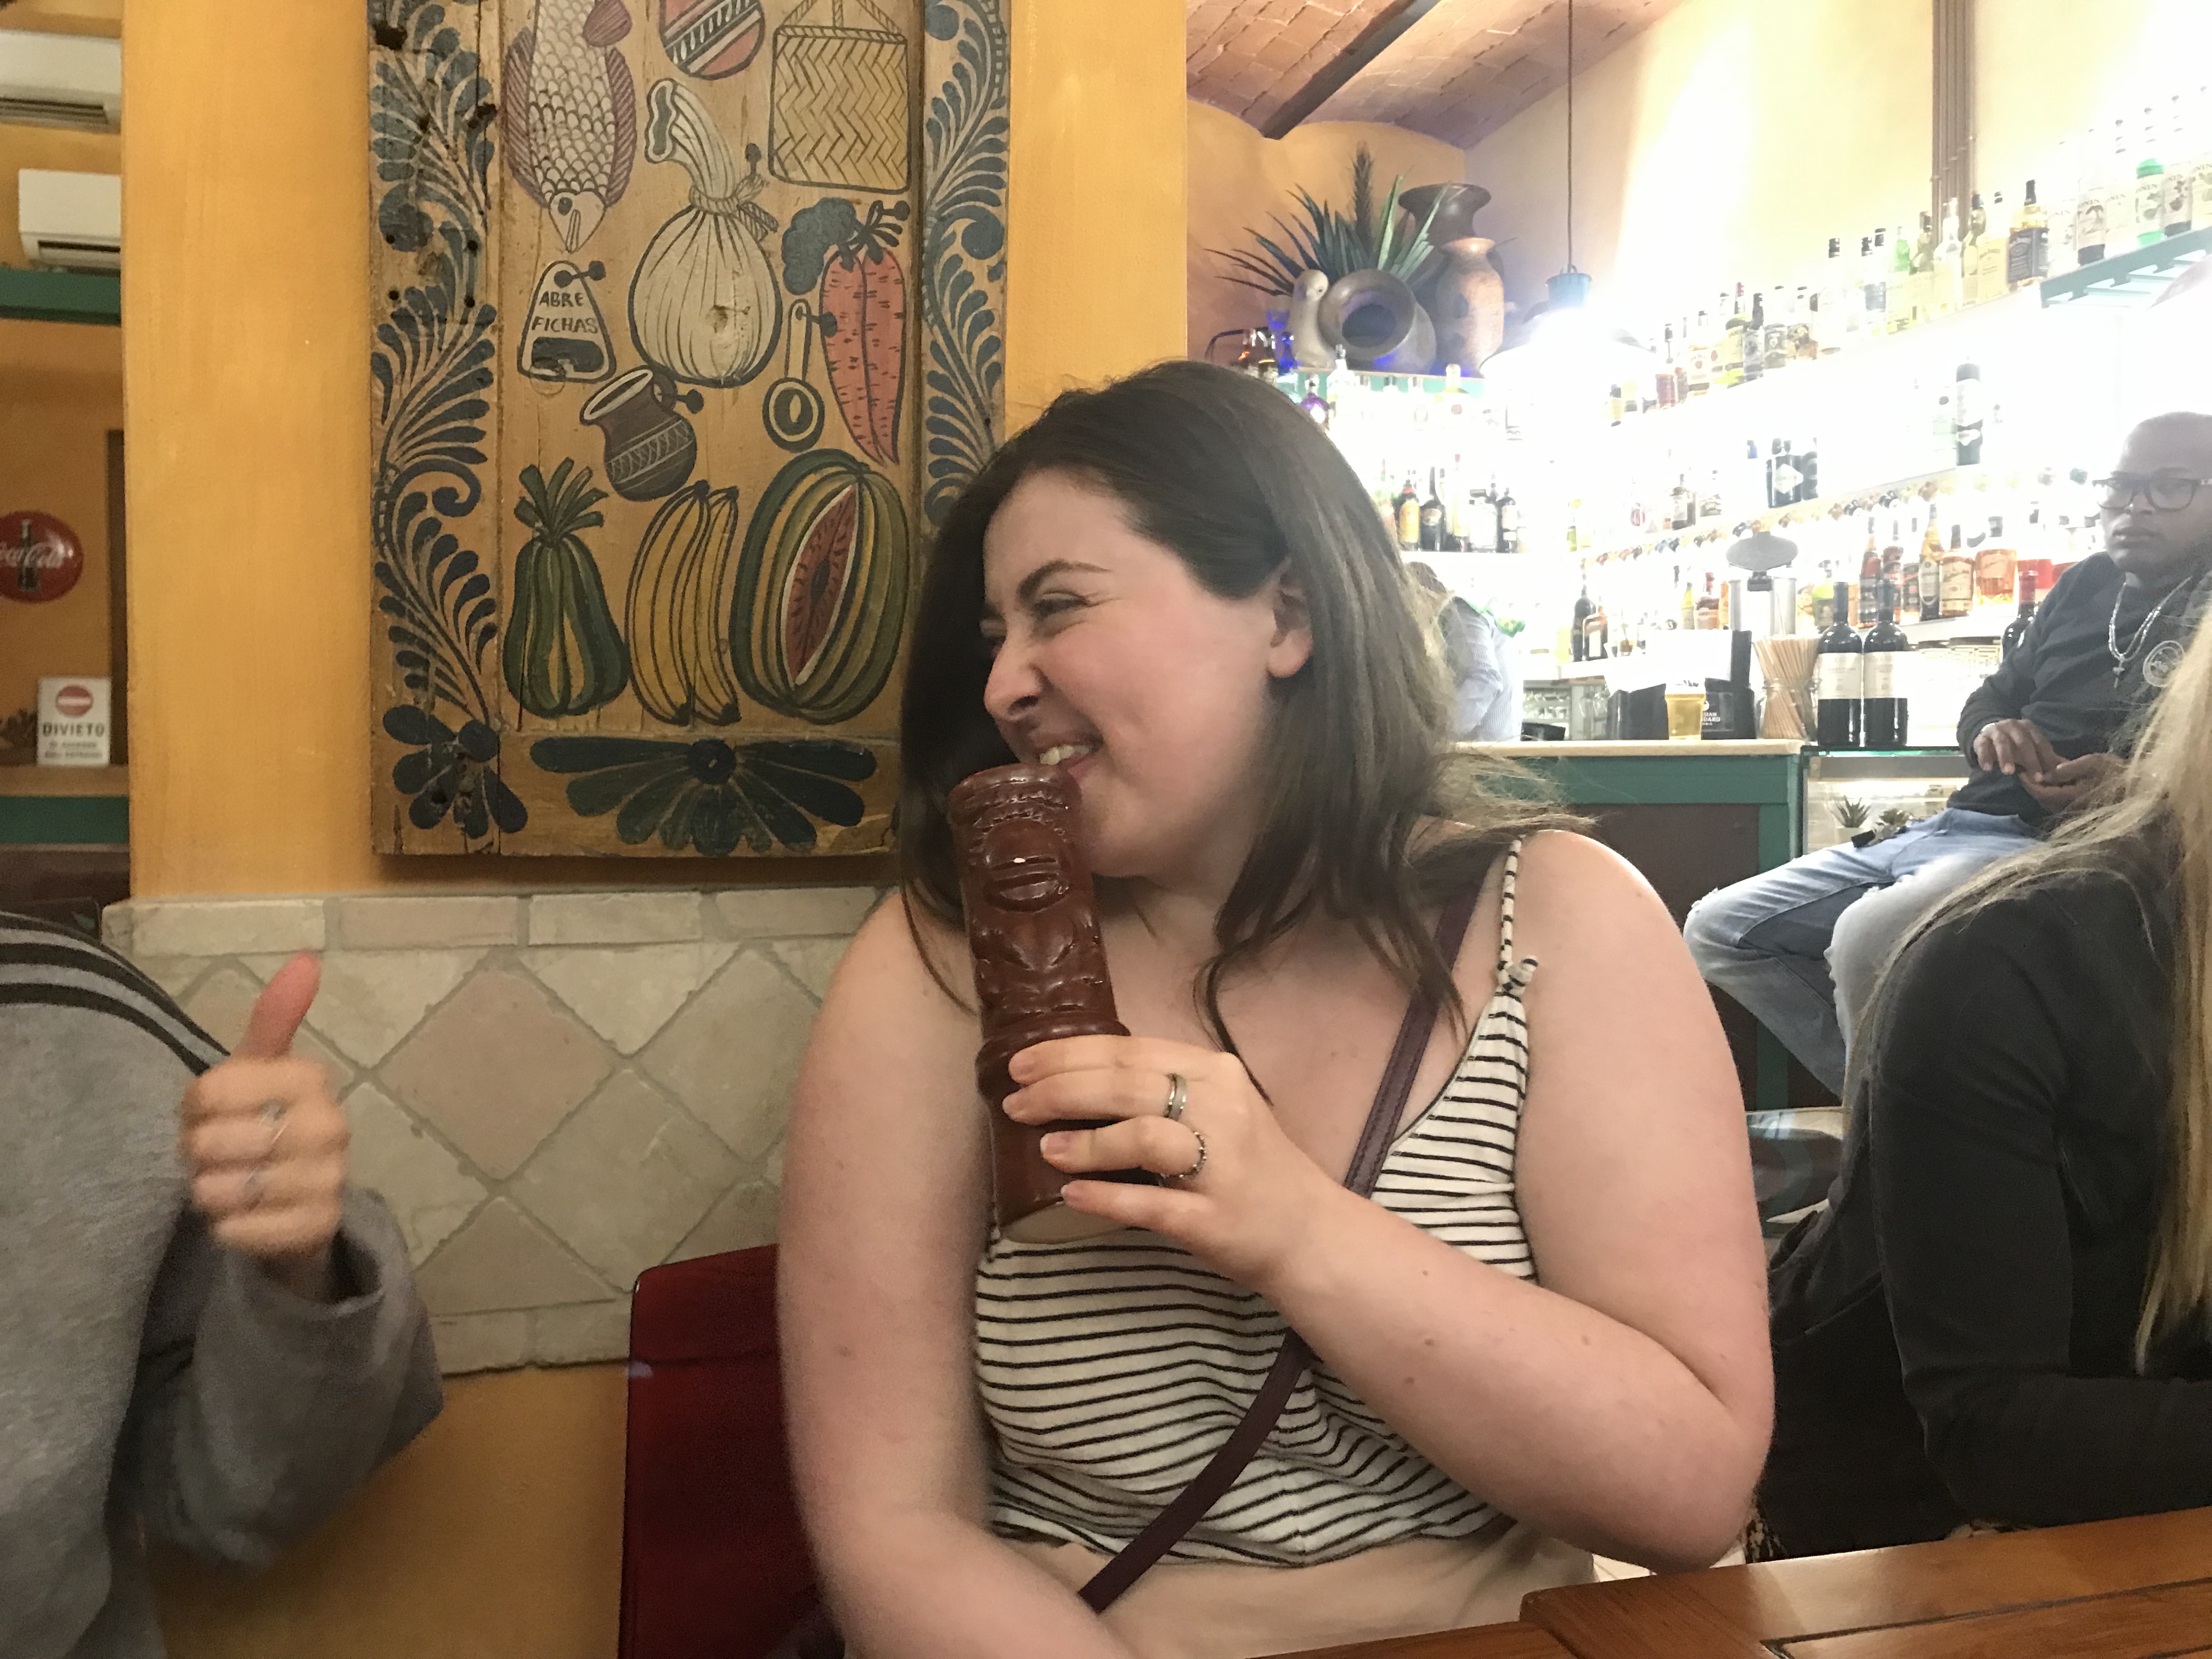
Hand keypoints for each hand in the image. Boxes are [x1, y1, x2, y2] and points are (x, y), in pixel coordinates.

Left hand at [178, 955, 349, 1300]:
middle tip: (215, 1156)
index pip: (209, 1090)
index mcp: (310, 1080)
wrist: (300, 1204)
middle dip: (197, 1154)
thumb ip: (275, 1018)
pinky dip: (226, 1228)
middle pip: (212, 1142)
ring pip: (224, 1189)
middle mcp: (330, 1126)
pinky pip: (241, 1230)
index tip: (207, 1113)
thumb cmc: (268, 1124)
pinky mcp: (319, 1227)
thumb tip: (307, 957)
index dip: (192, 1107)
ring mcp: (329, 1179)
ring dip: (209, 1193)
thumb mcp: (262, 1070)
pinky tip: (241, 1218)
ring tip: (226, 1186)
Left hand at [1004, 1037, 1343, 1290]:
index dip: (1068, 1054)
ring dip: (1086, 1141)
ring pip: (1143, 1137)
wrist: (1307, 1229)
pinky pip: (1151, 1203)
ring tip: (1045, 1148)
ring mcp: (1221, 1166)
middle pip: (1129, 1087)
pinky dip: (1106, 1197)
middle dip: (1061, 1090)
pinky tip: (1072, 1195)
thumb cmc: (1247, 1164)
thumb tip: (1075, 1074)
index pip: (1131, 1051)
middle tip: (1015, 1102)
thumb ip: (1161, 1086)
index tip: (1022, 1063)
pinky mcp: (1214, 1219)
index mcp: (1215, 1072)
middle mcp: (1222, 1110)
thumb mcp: (1215, 1105)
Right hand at [1973, 718, 2062, 781]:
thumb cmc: (2013, 744)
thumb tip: (2059, 770)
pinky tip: (1987, 769)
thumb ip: (2041, 757)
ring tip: (2009, 772)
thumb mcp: (2029, 747)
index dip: (2046, 758)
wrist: (1989, 734)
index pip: (2040, 742)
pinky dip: (1985, 757)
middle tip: (2035, 778)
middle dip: (2030, 761)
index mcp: (2028, 726)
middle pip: (2023, 742)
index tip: (2049, 775)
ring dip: (2006, 757)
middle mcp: (2013, 725)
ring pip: (2002, 743)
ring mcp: (1996, 730)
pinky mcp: (1981, 738)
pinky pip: (1982, 747)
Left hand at [2022, 751, 2122, 813]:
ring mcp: (2075, 811)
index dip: (2029, 783)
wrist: (2137, 787)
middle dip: (2032, 787)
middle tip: (2024, 771)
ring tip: (2034, 774)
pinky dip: (2051, 793)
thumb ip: (2068, 769)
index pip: (2042, 793)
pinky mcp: (2080, 809)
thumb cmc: (2116, 771)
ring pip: (2049, 803)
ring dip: (2041, 790)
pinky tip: (2050, 781)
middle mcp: (2071, 808)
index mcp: (2072, 797)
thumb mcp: (2092, 763)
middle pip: (2043, 800)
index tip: (2020, 770)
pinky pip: (2059, 803)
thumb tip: (2045, 774)